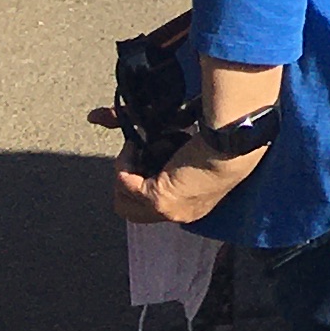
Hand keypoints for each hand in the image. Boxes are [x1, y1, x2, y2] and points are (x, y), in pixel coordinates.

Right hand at [112, 135, 266, 226]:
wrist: (235, 137)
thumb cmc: (219, 133)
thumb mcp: (176, 136)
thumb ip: (142, 128)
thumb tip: (94, 116)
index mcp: (192, 204)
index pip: (150, 204)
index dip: (140, 177)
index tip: (145, 151)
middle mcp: (181, 214)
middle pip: (130, 208)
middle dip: (127, 179)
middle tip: (139, 152)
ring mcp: (169, 212)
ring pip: (122, 201)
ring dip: (126, 170)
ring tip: (142, 147)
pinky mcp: (159, 200)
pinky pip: (123, 183)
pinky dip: (124, 161)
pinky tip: (136, 145)